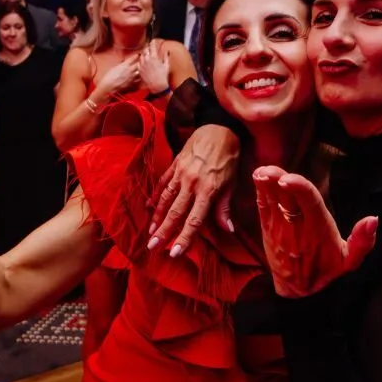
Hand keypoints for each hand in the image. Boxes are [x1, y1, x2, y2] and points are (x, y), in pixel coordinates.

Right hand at [91, 57, 142, 105]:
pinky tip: (137, 77)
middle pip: (139, 64)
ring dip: (140, 70)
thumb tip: (123, 63)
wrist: (108, 87)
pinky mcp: (132, 83)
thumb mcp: (114, 68)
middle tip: (141, 61)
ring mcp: (132, 77)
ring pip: (140, 72)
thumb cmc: (108, 77)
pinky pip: (138, 79)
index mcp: (125, 65)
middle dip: (140, 62)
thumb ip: (121, 65)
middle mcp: (130, 70)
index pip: (133, 58)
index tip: (138, 55)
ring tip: (140, 69)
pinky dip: (138, 77)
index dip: (136, 56)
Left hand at [138, 44, 171, 93]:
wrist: (157, 85)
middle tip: (150, 46)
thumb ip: (166, 57)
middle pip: (145, 49)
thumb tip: (167, 51)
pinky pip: (139, 62)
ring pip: (141, 55)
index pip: (152, 46)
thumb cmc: (163, 76)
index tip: (153, 40)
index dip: (153, 42)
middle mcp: (147, 59)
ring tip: (147, 53)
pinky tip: (143, 61)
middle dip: (148, 47)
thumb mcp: (167, 65)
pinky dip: (141, 60)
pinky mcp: (140, 69)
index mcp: (154, 57)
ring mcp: (142, 64)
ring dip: (144, 53)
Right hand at [150, 124, 240, 256]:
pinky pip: (162, 183)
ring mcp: (180, 173)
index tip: (175, 252)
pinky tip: (150, 208)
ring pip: (165, 199)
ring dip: (157, 217)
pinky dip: (155, 196)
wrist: (219, 129)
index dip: (184, 237)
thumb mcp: (231, 183)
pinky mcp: (174, 165)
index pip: (194, 220)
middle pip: (175, 212)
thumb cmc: (229, 159)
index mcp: (208, 190)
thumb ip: (224, 207)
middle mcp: (191, 183)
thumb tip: (228, 230)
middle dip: (164, 232)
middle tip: (153, 247)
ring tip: (150, 233)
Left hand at [253, 165, 378, 297]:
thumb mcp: (349, 260)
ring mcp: (279, 227)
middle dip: (278, 182)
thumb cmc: (327, 268)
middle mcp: (297, 226)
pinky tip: (258, 178)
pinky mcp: (267, 229)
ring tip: (263, 171)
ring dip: (266, 185)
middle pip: (288, 198)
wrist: (298, 289)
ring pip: (272, 200)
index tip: (287, 179)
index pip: (309, 202)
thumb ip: (363, 242)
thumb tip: (373, 219)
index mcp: (318, 227)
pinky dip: (260, 192)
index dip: (298, 188)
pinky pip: (262, 207)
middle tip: (271, 171)